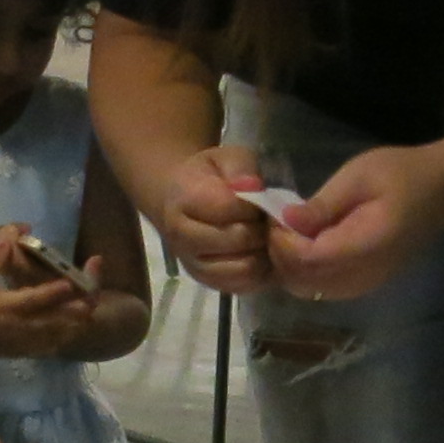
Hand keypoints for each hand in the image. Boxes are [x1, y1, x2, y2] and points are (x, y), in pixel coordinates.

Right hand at [0, 224, 98, 362]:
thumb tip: (14, 232)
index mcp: (7, 306)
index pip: (35, 299)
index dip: (55, 291)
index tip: (72, 281)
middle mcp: (20, 326)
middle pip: (56, 320)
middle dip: (76, 309)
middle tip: (93, 296)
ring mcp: (25, 341)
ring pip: (59, 335)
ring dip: (75, 322)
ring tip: (90, 309)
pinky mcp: (25, 351)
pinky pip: (52, 347)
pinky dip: (65, 337)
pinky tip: (73, 328)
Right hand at [160, 144, 282, 293]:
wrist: (179, 201)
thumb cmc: (210, 176)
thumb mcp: (226, 157)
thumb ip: (241, 168)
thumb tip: (253, 187)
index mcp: (185, 200)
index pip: (229, 208)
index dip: (253, 204)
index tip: (258, 198)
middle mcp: (183, 237)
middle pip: (237, 240)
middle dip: (260, 228)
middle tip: (264, 219)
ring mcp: (194, 264)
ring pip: (243, 268)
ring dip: (262, 253)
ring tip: (262, 237)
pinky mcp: (207, 283)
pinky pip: (243, 285)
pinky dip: (260, 272)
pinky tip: (260, 253)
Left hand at [262, 142, 443, 304]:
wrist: (440, 192)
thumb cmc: (401, 175)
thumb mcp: (359, 176)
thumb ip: (322, 204)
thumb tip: (284, 221)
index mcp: (365, 246)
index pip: (306, 260)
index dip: (282, 242)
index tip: (276, 215)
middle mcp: (363, 275)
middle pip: (301, 281)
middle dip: (280, 254)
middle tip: (278, 222)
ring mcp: (363, 285)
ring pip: (307, 289)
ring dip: (288, 265)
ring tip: (290, 231)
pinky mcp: (361, 285)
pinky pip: (320, 288)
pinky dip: (302, 271)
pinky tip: (304, 244)